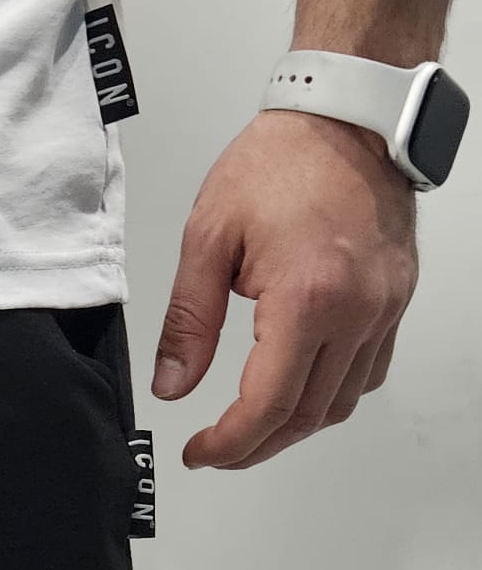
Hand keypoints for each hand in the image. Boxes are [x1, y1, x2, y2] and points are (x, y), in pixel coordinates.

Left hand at [153, 109, 418, 467]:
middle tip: (216, 451)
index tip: (200, 452)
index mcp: (308, 296)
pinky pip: (368, 371)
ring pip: (342, 402)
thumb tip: (173, 385)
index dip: (229, 442)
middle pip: (306, 415)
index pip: (268, 404)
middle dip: (255, 446)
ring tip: (249, 429)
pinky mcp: (396, 300)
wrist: (345, 117)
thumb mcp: (209, 238)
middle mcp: (357, 310)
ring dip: (293, 427)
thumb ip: (189, 322)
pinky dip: (330, 395)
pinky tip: (297, 390)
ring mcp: (384, 308)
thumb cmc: (281, 162)